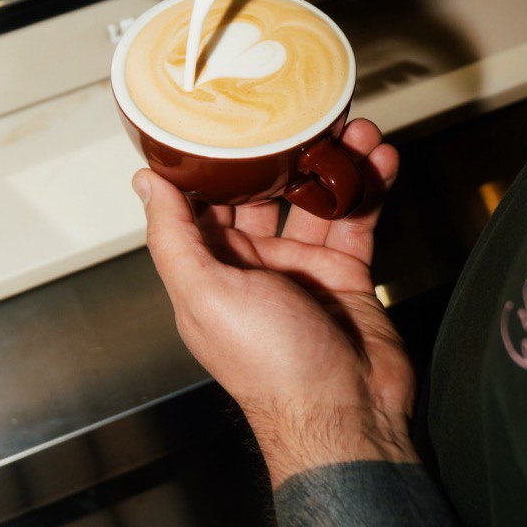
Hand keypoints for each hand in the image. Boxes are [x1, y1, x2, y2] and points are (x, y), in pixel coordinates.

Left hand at [132, 118, 418, 485]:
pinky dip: (369, 187)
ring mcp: (302, 266)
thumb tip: (145, 181)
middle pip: (266, 190)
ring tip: (355, 127)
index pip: (206, 198)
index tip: (230, 116)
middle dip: (286, 151)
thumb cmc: (269, 366)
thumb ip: (173, 235)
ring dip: (335, 161)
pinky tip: (381, 159)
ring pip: (316, 197)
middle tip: (304, 111)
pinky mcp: (346, 272)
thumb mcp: (206, 294)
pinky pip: (356, 218)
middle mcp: (254, 263)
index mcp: (211, 268)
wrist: (345, 415)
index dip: (218, 158)